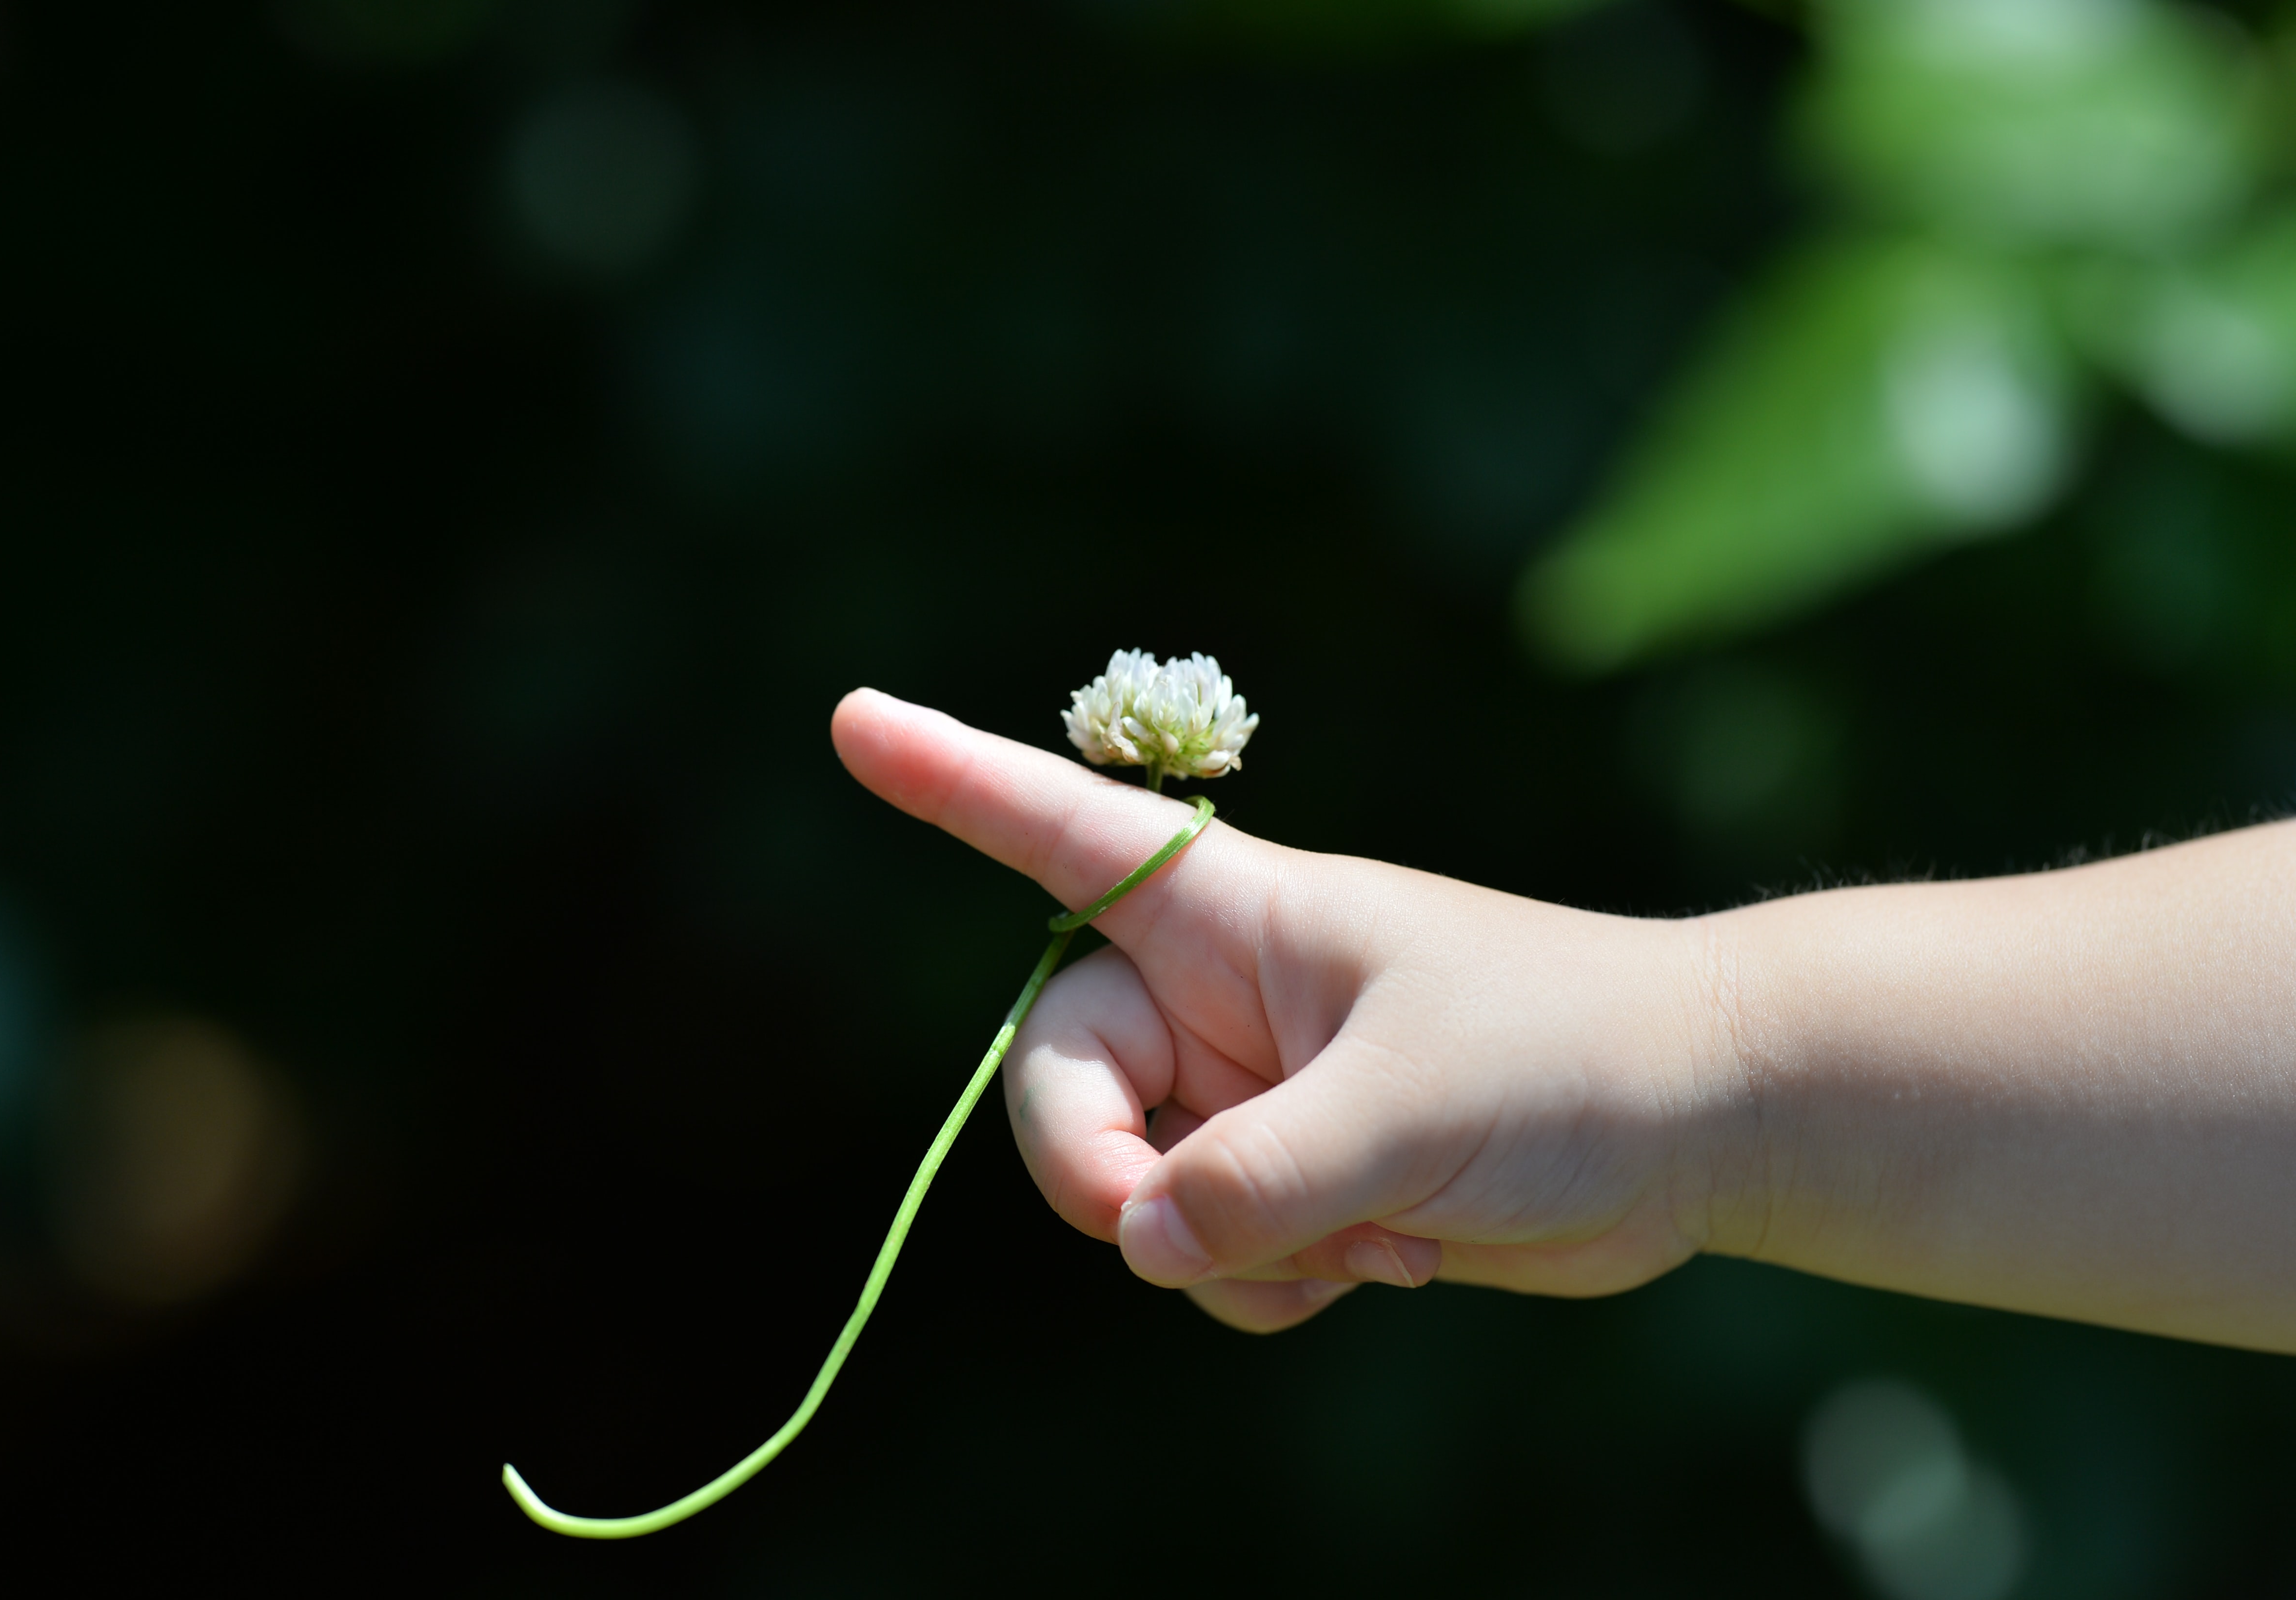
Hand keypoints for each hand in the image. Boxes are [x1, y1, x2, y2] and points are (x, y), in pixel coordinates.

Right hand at [831, 689, 1741, 1331]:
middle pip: (1058, 1083)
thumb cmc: (1572, 1058)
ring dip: (1219, 1251)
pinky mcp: (1288, 1181)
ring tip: (1367, 1240)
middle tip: (1166, 1229)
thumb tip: (1137, 1239)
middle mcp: (1217, 1000)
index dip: (952, 778)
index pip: (1069, 833)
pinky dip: (1263, 1286)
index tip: (851, 719)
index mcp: (1236, 917)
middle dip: (1099, 1174)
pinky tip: (1381, 1264)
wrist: (1694, 1122)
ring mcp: (1246, 1096)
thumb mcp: (1412, 1110)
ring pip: (1128, 1195)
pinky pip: (1198, 1254)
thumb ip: (1259, 1178)